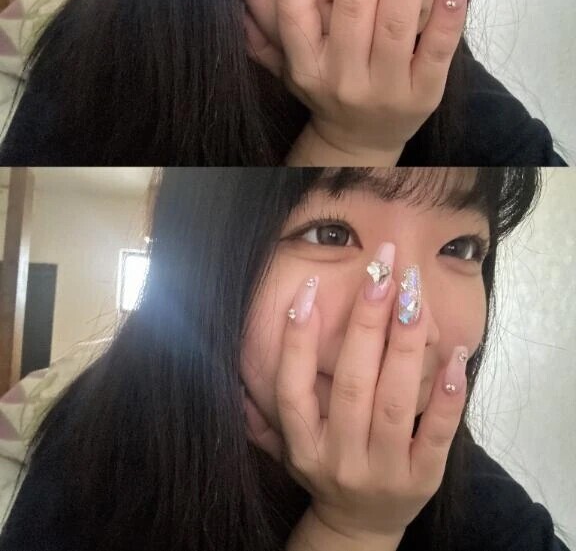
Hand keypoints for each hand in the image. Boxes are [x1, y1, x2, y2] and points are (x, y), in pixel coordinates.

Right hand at [243, 248, 468, 539]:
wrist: (361, 529)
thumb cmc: (326, 469)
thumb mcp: (289, 447)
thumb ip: (266, 413)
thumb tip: (244, 376)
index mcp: (303, 446)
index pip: (293, 389)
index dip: (297, 340)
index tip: (310, 288)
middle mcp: (339, 458)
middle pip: (352, 385)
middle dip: (367, 322)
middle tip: (381, 271)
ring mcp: (383, 472)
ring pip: (395, 402)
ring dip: (406, 343)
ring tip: (414, 293)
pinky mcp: (423, 480)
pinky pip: (438, 434)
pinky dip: (448, 394)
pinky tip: (456, 353)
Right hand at [244, 0, 468, 156]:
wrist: (360, 144)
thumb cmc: (326, 90)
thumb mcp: (288, 69)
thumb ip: (264, 37)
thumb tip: (238, 1)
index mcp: (304, 65)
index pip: (295, 8)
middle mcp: (341, 77)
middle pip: (353, 5)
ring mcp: (384, 89)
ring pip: (397, 20)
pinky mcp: (423, 96)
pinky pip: (438, 50)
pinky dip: (449, 12)